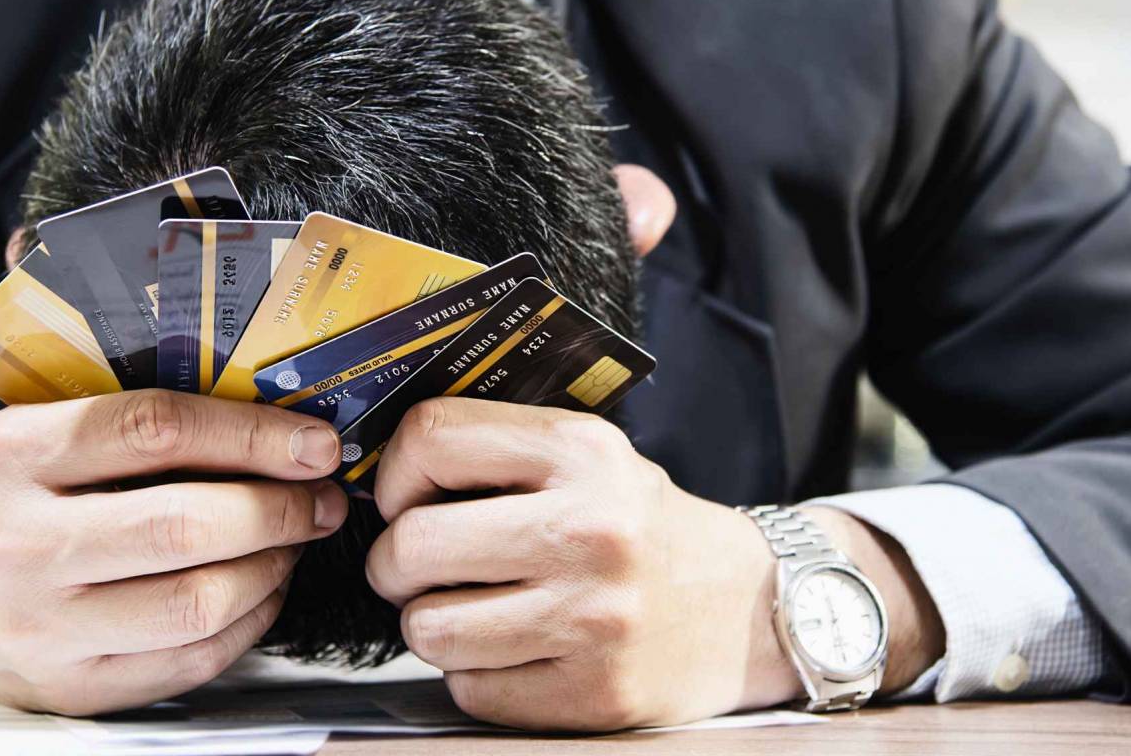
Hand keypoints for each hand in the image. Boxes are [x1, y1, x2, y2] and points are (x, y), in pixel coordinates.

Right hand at [0, 390, 347, 714]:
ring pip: (199, 602)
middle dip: (280, 508)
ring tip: (294, 541)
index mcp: (11, 455)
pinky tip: (260, 588)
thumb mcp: (38, 435)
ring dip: (274, 567)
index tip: (315, 441)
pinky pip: (195, 658)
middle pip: (185, 526)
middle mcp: (16, 544)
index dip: (253, 433)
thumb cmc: (10, 500)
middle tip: (323, 497)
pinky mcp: (73, 688)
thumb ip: (133, 420)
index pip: (153, 430)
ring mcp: (42, 627)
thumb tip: (279, 412)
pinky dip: (250, 620)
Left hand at [364, 398, 941, 729]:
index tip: (405, 497)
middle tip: (416, 567)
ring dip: (433, 624)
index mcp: (584, 452)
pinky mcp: (594, 691)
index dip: (393, 473)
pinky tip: (516, 651)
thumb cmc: (645, 529)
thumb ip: (501, 452)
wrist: (750, 609)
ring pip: (428, 629)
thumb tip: (380, 469)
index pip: (431, 438)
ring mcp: (594, 617)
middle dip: (394, 562)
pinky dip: (478, 675)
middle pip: (412, 545)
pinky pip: (471, 690)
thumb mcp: (592, 458)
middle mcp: (591, 530)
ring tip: (471, 610)